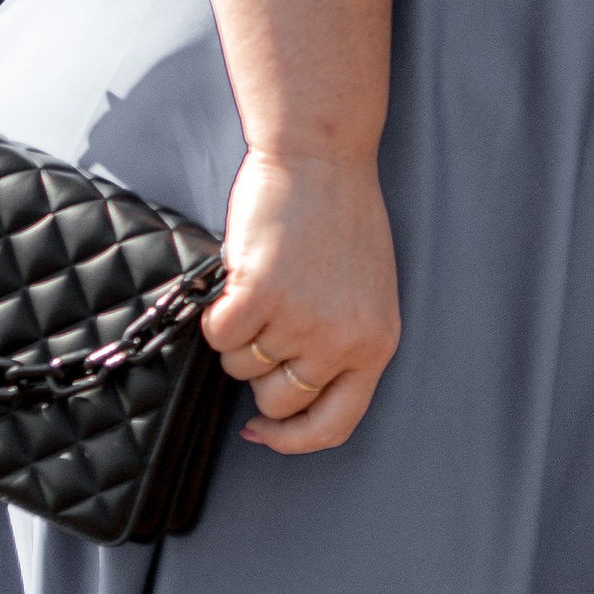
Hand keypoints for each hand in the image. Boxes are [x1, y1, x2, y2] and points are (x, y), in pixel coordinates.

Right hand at [202, 146, 399, 456]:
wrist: (322, 153)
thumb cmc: (342, 216)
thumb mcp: (366, 293)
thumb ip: (341, 344)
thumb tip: (288, 400)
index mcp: (376, 344)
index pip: (334, 426)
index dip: (291, 439)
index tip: (262, 430)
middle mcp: (341, 341)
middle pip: (276, 400)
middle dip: (261, 368)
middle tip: (269, 316)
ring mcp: (301, 320)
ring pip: (240, 367)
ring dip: (239, 333)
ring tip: (263, 281)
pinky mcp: (261, 294)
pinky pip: (218, 335)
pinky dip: (216, 311)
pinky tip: (238, 277)